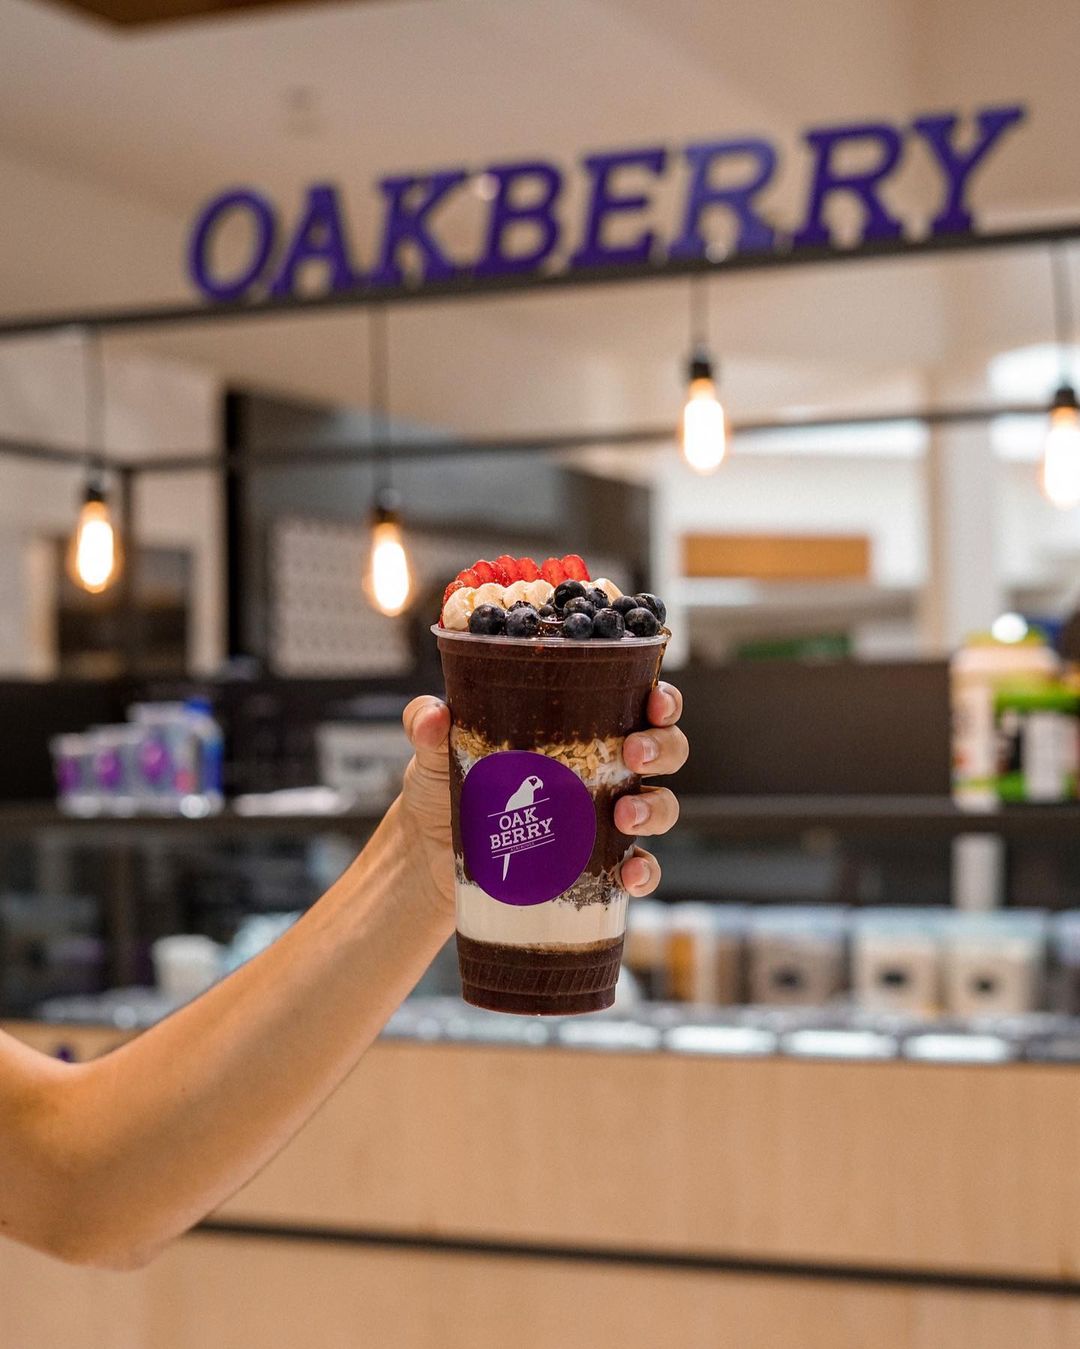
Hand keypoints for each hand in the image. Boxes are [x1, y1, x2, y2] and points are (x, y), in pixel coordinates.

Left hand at [400, 681, 687, 912]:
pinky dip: (643, 872)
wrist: (428, 855)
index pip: (636, 701)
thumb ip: (428, 725)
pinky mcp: (595, 865)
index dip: (660, 699)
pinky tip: (628, 876)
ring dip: (656, 808)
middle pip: (665, 749)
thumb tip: (431, 715)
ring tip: (625, 815)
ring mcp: (603, 818)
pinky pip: (638, 868)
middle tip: (633, 753)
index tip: (654, 701)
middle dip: (663, 747)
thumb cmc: (444, 785)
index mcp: (579, 726)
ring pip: (662, 805)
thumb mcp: (433, 751)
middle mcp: (602, 768)